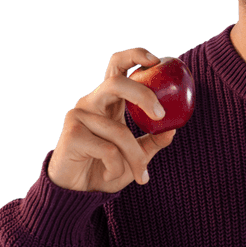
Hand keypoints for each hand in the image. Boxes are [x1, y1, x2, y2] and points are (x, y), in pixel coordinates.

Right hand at [48, 48, 175, 192]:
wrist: (76, 191)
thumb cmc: (105, 168)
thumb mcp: (134, 155)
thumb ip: (151, 142)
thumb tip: (173, 128)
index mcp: (107, 101)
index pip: (117, 67)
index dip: (135, 56)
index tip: (156, 60)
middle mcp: (91, 102)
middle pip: (115, 83)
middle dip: (143, 94)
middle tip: (161, 115)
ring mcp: (79, 117)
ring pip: (120, 131)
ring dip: (136, 157)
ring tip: (141, 176)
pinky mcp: (72, 135)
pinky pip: (108, 150)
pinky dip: (117, 167)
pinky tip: (110, 175)